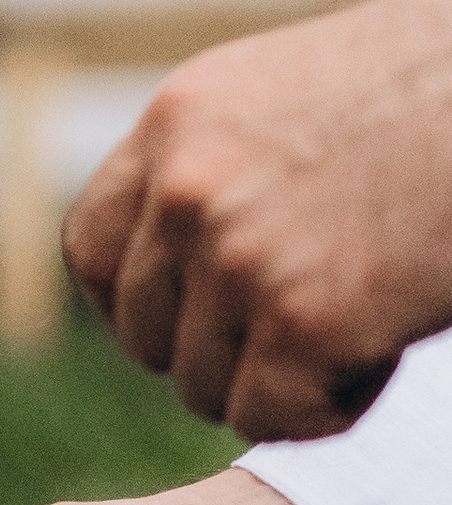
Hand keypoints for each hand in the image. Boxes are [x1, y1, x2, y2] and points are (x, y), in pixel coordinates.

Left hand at [63, 0, 451, 437]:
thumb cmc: (434, 88)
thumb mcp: (285, 98)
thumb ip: (221, 168)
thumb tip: (187, 259)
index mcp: (177, 122)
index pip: (89, 248)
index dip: (137, 304)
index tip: (196, 321)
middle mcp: (186, 188)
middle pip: (142, 332)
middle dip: (214, 353)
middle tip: (300, 335)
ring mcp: (238, 256)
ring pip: (202, 386)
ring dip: (277, 382)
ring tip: (361, 328)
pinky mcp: (304, 321)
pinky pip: (270, 416)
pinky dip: (326, 410)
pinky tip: (383, 355)